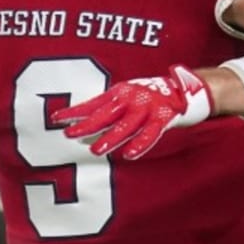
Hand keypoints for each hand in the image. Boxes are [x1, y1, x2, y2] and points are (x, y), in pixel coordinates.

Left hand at [49, 65, 210, 158]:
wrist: (186, 88)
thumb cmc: (150, 97)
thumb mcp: (126, 97)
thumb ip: (108, 111)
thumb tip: (83, 128)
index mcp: (120, 92)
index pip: (93, 103)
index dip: (75, 111)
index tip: (56, 119)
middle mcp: (131, 98)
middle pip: (104, 114)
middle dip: (86, 125)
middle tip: (69, 135)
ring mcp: (147, 107)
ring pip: (125, 126)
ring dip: (110, 138)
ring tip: (95, 150)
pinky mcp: (164, 117)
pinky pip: (150, 133)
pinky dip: (140, 144)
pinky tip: (128, 155)